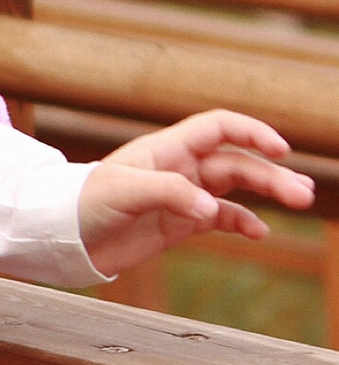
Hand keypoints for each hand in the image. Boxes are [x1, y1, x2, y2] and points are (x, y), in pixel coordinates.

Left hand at [78, 111, 314, 278]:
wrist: (62, 236)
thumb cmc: (84, 203)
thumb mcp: (123, 191)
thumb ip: (170, 194)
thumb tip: (211, 210)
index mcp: (167, 148)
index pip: (219, 128)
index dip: (251, 132)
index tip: (280, 149)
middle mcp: (180, 167)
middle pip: (236, 162)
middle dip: (270, 174)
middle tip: (302, 193)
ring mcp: (183, 196)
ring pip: (236, 188)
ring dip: (268, 193)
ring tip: (300, 201)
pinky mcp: (180, 223)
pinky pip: (221, 218)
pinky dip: (243, 222)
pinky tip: (261, 232)